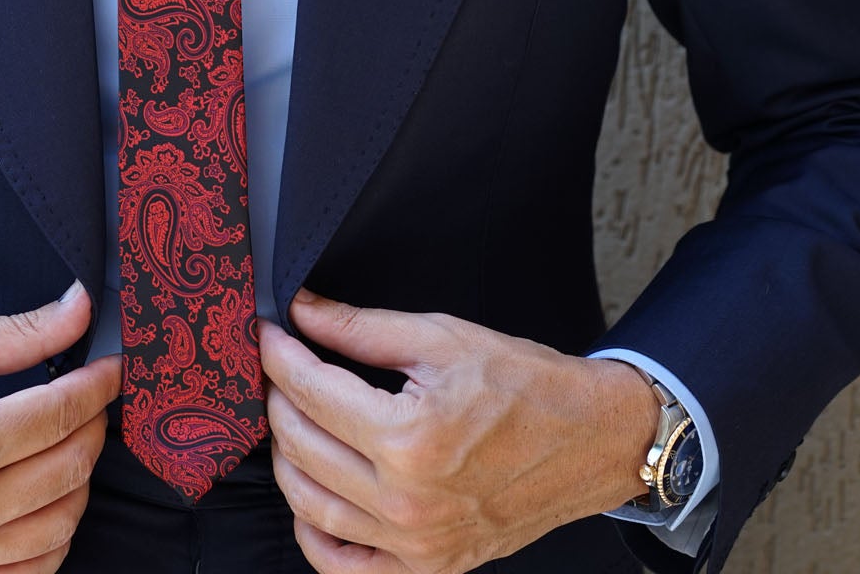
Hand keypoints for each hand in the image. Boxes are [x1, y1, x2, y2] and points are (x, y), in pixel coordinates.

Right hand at [0, 282, 120, 573]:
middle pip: (70, 469)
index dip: (99, 386)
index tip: (115, 367)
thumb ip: (16, 335)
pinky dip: (50, 538)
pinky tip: (43, 500)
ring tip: (65, 445)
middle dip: (93, 427)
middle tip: (89, 399)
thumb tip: (81, 309)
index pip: (60, 415)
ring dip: (78, 481)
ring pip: (60, 526)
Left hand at [259, 289, 657, 573]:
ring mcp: (416, 543)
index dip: (278, 355)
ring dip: (286, 457)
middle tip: (279, 370)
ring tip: (291, 420)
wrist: (592, 440)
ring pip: (309, 505)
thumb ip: (362, 329)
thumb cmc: (526, 386)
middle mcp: (407, 500)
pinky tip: (310, 495)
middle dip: (278, 398)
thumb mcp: (442, 339)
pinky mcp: (428, 567)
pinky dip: (313, 533)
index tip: (267, 334)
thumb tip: (302, 311)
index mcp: (410, 437)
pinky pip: (343, 565)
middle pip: (300, 445)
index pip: (310, 391)